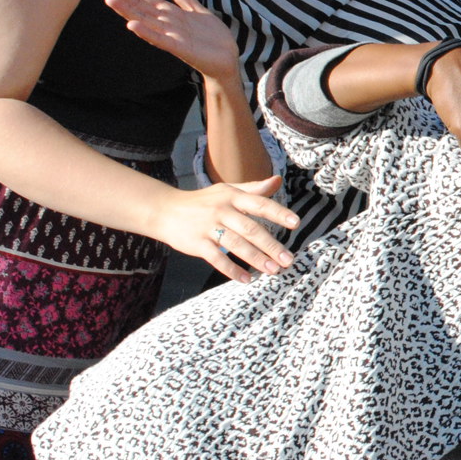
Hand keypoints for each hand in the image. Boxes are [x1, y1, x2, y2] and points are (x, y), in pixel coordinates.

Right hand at [100, 0, 241, 84]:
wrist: (226, 60)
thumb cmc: (211, 38)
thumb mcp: (196, 10)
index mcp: (170, 14)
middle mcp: (166, 24)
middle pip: (140, 6)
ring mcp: (171, 36)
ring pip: (145, 21)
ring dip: (127, 11)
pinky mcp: (180, 48)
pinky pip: (161, 40)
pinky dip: (146, 33)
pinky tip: (132, 26)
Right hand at [152, 175, 298, 283]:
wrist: (165, 210)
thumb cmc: (203, 201)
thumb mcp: (227, 190)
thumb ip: (253, 189)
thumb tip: (277, 180)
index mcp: (233, 196)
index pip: (260, 204)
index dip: (278, 213)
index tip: (295, 223)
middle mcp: (222, 210)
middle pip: (251, 229)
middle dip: (271, 246)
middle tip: (288, 260)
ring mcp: (208, 227)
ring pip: (236, 245)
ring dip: (256, 259)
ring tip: (273, 271)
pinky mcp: (197, 243)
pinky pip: (216, 259)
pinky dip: (231, 270)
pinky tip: (246, 279)